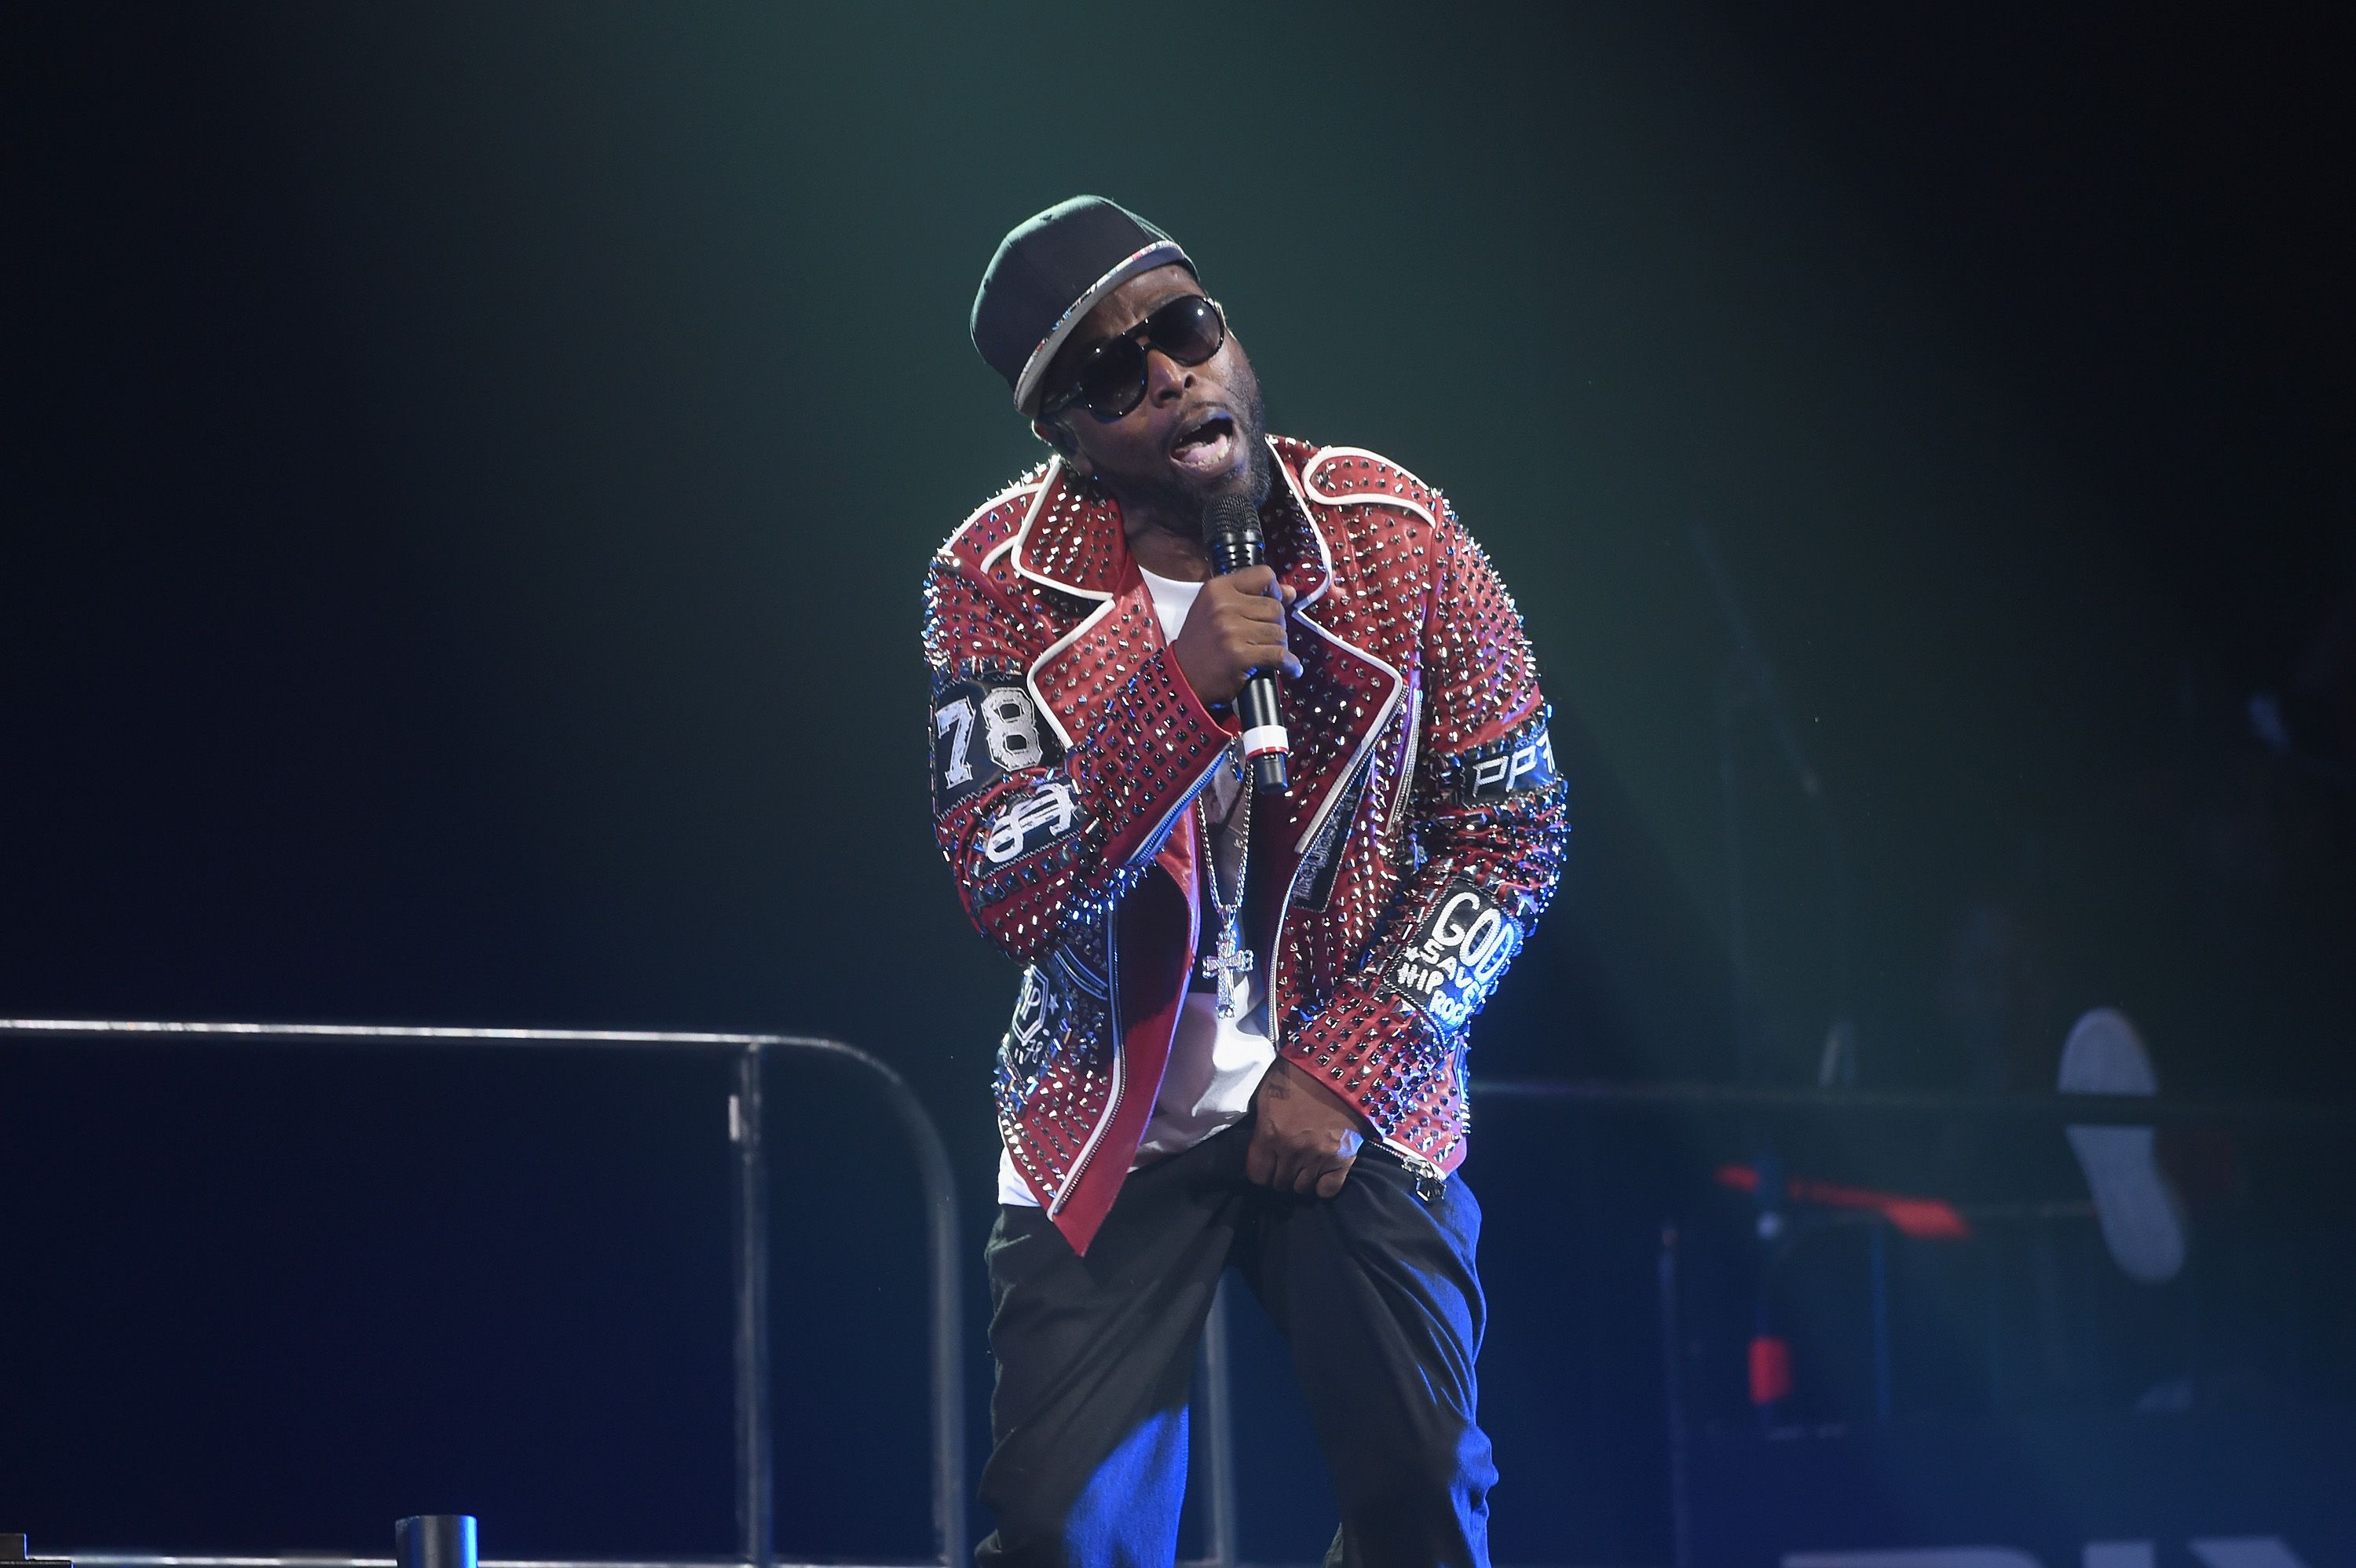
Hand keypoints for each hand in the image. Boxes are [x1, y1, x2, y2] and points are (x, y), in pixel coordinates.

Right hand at [1169, 565, 1301, 704]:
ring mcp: (1231, 631)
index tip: (1273, 602)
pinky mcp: (1240, 655)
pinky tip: (1288, 668)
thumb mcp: (1216, 611)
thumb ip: (1251, 597)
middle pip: (1275, 607)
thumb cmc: (1200, 645)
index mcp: (1217, 589)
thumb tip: (1290, 592)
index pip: (1263, 575)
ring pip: (1279, 632)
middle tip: (1264, 637)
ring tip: (1267, 652)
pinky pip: (1279, 654)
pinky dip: (1288, 664)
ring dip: (1279, 645)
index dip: (1274, 590)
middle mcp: (1223, 606)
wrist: (1183, 679)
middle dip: (1276, 624)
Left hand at [1246, 1056, 1369, 1198]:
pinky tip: (1320, 1173)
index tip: (1265, 1164)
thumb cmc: (1298, 1077)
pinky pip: (1328, 1189)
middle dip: (1279, 1175)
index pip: (1257, 1175)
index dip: (1260, 1171)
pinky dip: (1322, 1185)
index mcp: (1271, 1134)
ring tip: (1303, 1165)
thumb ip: (1261, 1126)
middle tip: (1285, 1162)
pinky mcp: (1343, 1159)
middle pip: (1279, 1184)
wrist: (1340, 1069)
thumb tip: (1257, 1149)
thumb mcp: (1267, 1095)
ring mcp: (1319, 1157)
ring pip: (1301, 1189)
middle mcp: (1293, 1151)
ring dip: (1299, 1179)